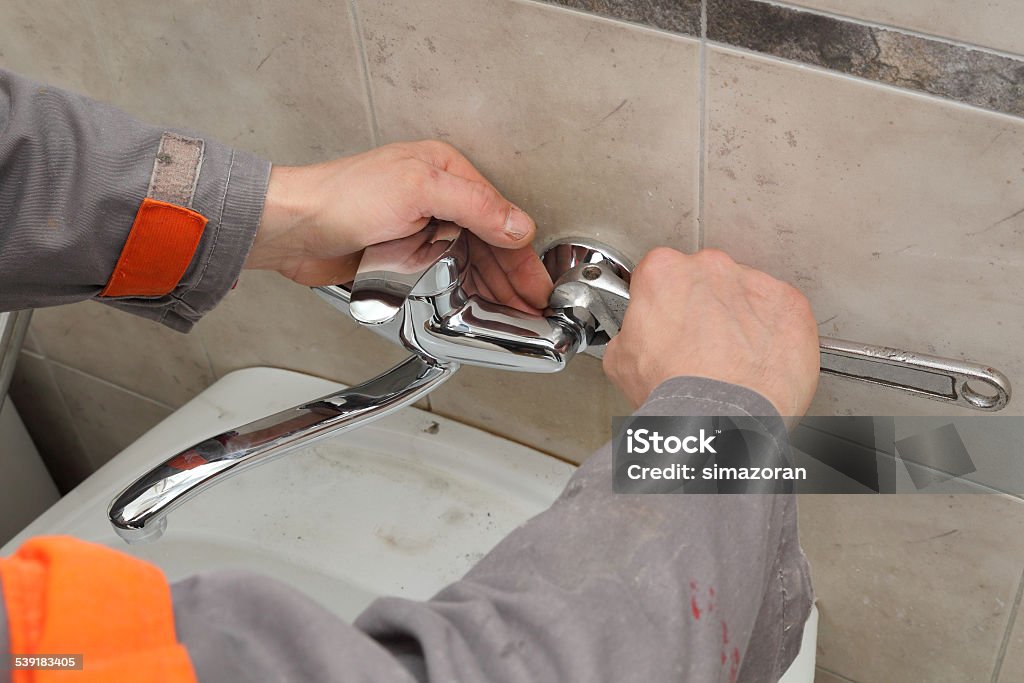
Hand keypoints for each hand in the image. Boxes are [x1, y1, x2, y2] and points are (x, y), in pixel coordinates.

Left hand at [245, 140, 552, 310]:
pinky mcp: (401, 255)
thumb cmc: (340, 197)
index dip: (521, 255)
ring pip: (467, 262)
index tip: (536, 285)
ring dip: (490, 289)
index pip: (499, 217)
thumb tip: (517, 225)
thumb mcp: (417, 189)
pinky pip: (443, 276)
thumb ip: (474, 206)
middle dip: (511, 278)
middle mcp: (435, 198)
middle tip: (531, 310)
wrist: (290, 228)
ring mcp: (418, 228)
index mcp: (444, 172)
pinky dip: (463, 293)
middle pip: (486, 243)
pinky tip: (474, 310)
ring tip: (510, 317)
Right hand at [603, 248, 818, 416]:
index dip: (663, 305)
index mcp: (664, 271)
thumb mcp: (621, 360)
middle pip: (705, 281)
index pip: (660, 275)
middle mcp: (711, 267)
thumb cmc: (674, 390)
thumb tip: (638, 339)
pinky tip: (759, 362)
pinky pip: (781, 314)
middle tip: (699, 349)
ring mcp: (755, 283)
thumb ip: (631, 333)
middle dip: (704, 309)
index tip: (668, 325)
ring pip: (745, 296)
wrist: (721, 418)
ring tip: (732, 362)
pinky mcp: (790, 304)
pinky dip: (774, 335)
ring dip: (740, 321)